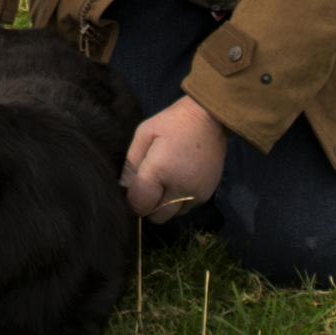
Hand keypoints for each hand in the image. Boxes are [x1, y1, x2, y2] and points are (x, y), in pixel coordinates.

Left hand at [121, 97, 228, 222]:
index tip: (133, 188)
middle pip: (156, 216)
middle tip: (148, 187)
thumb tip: (124, 187)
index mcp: (160, 171)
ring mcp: (196, 193)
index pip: (140, 204)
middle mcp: (179, 187)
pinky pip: (186, 208)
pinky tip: (179, 181)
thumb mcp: (144, 133)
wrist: (210, 118)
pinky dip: (179, 201)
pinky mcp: (207, 194)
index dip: (132, 200)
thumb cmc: (172, 122)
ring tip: (166, 181)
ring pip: (172, 214)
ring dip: (165, 205)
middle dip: (148, 206)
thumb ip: (131, 163)